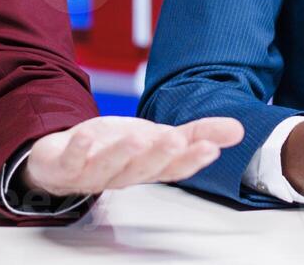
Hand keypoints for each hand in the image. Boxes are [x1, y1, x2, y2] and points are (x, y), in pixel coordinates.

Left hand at [20, 115, 243, 197]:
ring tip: (139, 138)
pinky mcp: (66, 166)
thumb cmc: (116, 149)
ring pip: (111, 167)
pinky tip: (86, 135)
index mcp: (148, 168)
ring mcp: (93, 173)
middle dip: (161, 156)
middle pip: (144, 169)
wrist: (65, 159)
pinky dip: (79, 149)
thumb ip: (196, 134)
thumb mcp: (158, 137)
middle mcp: (123, 175)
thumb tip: (238, 129)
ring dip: (124, 154)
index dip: (191, 160)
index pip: (173, 168)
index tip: (210, 148)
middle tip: (178, 141)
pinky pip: (72, 160)